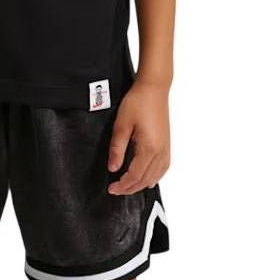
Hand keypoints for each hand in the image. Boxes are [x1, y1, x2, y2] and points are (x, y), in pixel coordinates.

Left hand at [106, 79, 170, 194]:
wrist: (154, 89)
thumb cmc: (138, 102)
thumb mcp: (121, 124)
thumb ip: (117, 148)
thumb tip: (113, 168)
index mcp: (149, 148)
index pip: (134, 176)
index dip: (122, 185)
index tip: (111, 188)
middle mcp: (160, 152)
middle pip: (145, 179)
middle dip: (130, 188)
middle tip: (116, 190)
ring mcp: (166, 148)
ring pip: (155, 176)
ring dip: (142, 184)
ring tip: (128, 186)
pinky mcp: (167, 144)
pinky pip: (163, 168)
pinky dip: (154, 177)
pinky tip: (148, 178)